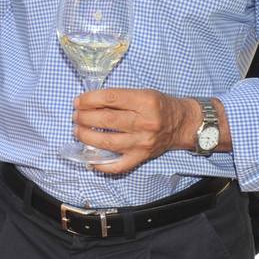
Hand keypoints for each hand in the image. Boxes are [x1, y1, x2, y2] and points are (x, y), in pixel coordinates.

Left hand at [73, 88, 198, 174]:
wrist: (183, 124)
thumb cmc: (159, 106)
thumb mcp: (142, 93)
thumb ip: (118, 97)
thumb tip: (88, 102)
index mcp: (145, 102)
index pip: (111, 99)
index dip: (89, 99)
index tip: (78, 101)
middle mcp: (145, 123)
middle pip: (107, 120)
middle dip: (84, 117)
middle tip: (75, 116)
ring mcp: (143, 142)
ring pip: (108, 142)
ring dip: (87, 136)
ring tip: (77, 131)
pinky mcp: (142, 157)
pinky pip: (119, 165)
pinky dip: (101, 165)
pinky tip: (89, 159)